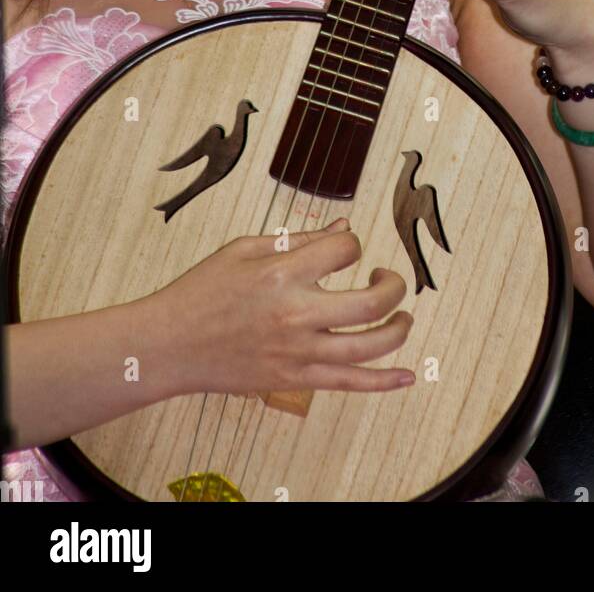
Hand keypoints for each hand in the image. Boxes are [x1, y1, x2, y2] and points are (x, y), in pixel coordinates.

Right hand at [155, 223, 415, 397]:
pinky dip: (385, 382)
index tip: (344, 250)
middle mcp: (296, 313)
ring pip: (370, 347)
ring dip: (399, 328)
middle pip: (372, 303)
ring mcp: (298, 352)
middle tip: (387, 277)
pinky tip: (408, 377)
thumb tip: (344, 226)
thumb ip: (299, 239)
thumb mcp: (244, 249)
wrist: (170, 345)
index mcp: (283, 273)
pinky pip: (350, 384)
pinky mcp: (295, 380)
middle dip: (394, 286)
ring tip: (402, 317)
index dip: (353, 245)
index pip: (346, 251)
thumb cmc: (203, 290)